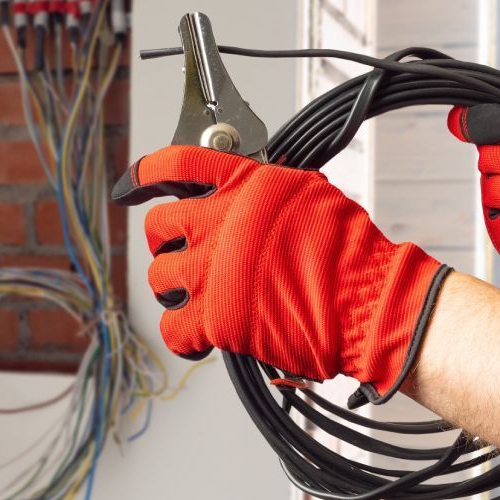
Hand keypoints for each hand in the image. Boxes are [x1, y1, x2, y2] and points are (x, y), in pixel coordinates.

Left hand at [112, 145, 448, 404]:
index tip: (134, 184)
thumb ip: (264, 190)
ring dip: (176, 288)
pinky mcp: (214, 317)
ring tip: (203, 296)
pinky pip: (173, 328)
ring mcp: (212, 270)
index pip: (175, 164)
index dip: (145, 174)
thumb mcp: (308, 193)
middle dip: (166, 240)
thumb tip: (245, 195)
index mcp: (242, 185)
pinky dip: (184, 335)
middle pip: (158, 225)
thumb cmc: (349, 251)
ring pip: (159, 277)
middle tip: (186, 254)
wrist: (365, 299)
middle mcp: (219, 222)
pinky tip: (202, 334)